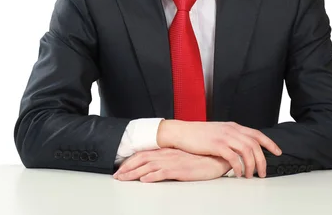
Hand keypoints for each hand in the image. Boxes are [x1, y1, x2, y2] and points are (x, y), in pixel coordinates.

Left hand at [113, 148, 230, 182]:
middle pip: (141, 160)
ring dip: (134, 173)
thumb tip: (153, 166)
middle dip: (127, 168)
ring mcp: (172, 162)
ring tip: (124, 179)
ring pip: (148, 167)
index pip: (142, 155)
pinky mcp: (179, 170)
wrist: (214, 158)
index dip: (130, 162)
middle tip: (117, 176)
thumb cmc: (197, 159)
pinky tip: (144, 180)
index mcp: (165, 151)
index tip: (120, 169)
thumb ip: (166, 159)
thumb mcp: (179, 157)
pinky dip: (152, 176)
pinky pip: (163, 173)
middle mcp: (166, 155)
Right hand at [157, 120, 281, 178]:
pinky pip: (234, 157)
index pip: (257, 134)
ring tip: (250, 176)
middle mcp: (231, 129)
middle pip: (255, 144)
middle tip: (262, 173)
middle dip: (262, 160)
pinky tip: (238, 173)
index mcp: (233, 126)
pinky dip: (239, 167)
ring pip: (247, 151)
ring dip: (251, 165)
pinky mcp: (216, 144)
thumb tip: (243, 149)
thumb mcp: (218, 131)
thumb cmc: (198, 134)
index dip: (269, 143)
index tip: (278, 152)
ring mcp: (224, 136)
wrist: (181, 132)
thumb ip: (231, 137)